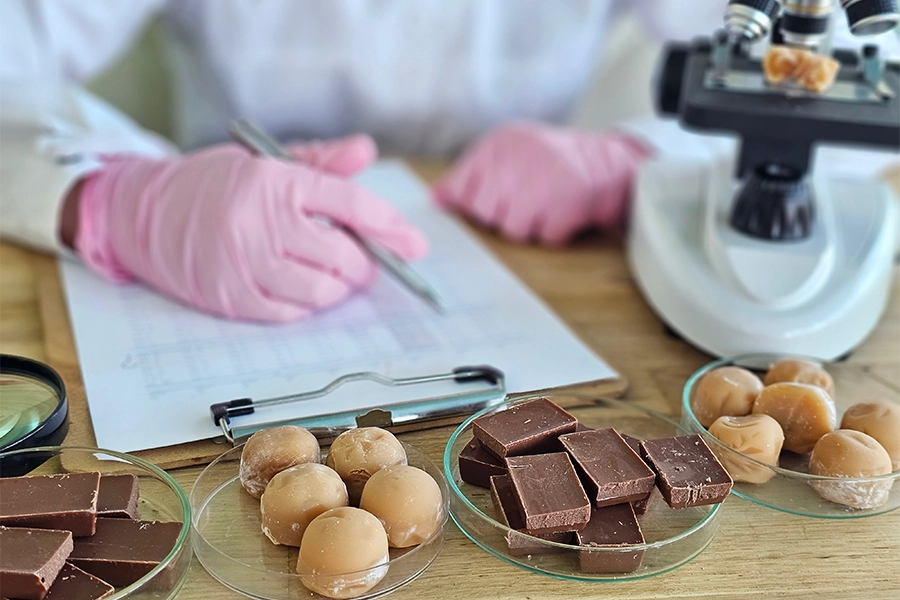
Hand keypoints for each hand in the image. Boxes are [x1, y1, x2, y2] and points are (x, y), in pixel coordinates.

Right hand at [74, 137, 426, 321]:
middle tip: (366, 262)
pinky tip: (303, 290)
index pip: (349, 202)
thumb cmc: (216, 185)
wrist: (143, 212)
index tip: (414, 244)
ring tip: (336, 276)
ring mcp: (243, 262)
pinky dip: (306, 306)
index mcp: (276, 180)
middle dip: (366, 264)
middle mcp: (260, 221)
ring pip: (320, 292)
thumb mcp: (266, 162)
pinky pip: (289, 314)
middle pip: (341, 255)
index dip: (388, 226)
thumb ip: (321, 162)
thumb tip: (366, 152)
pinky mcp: (229, 296)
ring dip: (339, 289)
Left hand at [433, 121, 649, 245]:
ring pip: (512, 229)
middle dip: (505, 216)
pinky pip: (544, 237)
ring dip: (531, 227)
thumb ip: (470, 178)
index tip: (500, 200)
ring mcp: (544, 177)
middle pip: (485, 213)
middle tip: (530, 201)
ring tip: (548, 207)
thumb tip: (436, 199)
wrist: (611, 160)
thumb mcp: (509, 158)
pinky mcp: (568, 199)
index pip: (463, 189)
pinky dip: (556, 233)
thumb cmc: (552, 164)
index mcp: (500, 143)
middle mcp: (518, 155)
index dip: (478, 204)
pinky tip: (566, 213)